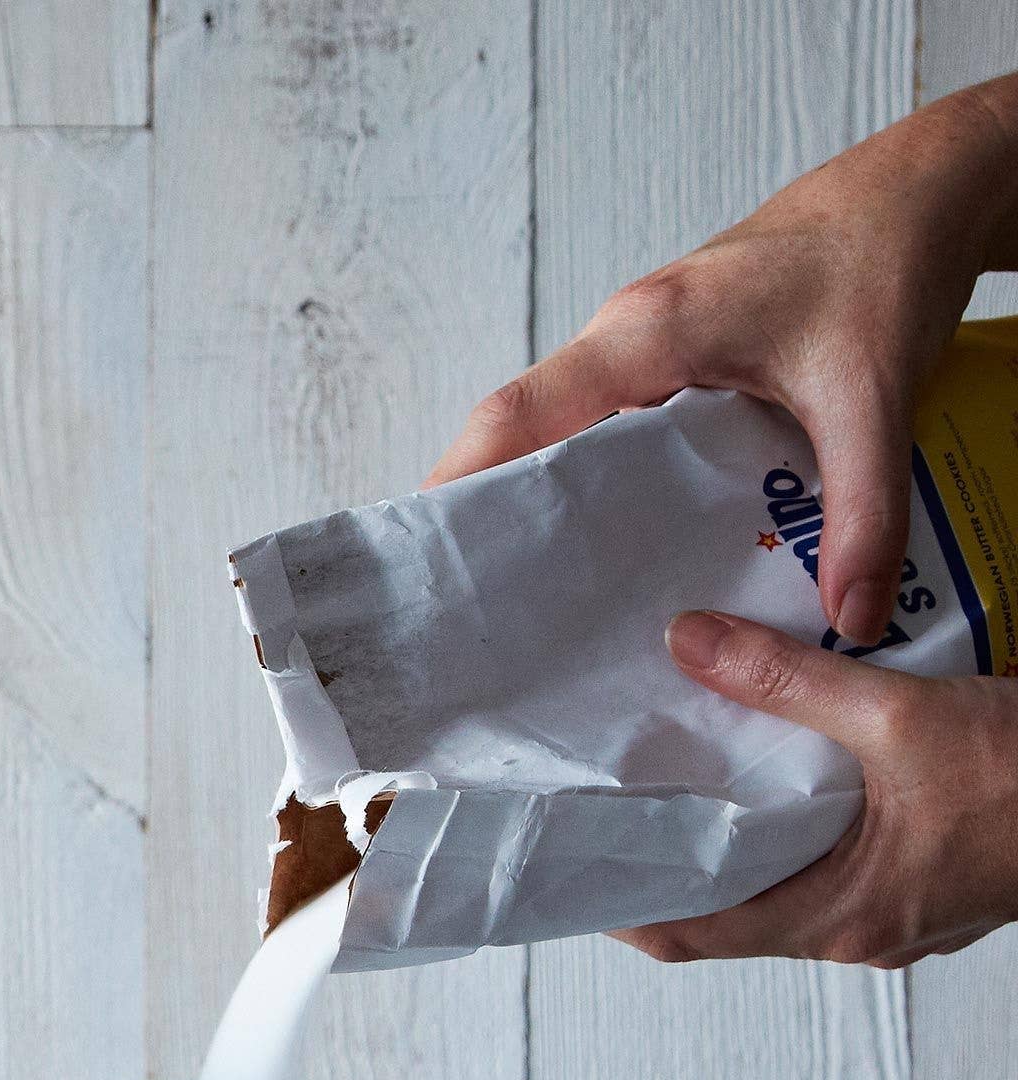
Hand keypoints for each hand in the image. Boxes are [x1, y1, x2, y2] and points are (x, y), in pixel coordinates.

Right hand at [428, 77, 1017, 645]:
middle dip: (481, 509)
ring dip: (532, 496)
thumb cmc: (882, 264)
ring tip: (522, 589)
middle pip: (515, 427)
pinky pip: (596, 420)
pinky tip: (606, 537)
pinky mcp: (664, 356)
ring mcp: (639, 344)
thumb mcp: (878, 398)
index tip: (426, 556)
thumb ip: (865, 514)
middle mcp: (625, 335)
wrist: (918, 192)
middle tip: (469, 601)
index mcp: (649, 333)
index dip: (461, 482)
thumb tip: (850, 623)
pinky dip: (583, 477)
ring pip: (555, 426)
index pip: (519, 414)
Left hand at [614, 613, 1017, 968]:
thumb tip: (687, 643)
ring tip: (680, 778)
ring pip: (786, 887)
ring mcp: (901, 915)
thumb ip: (790, 680)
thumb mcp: (904, 716)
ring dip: (737, 840)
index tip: (569, 860)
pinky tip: (779, 769)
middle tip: (612, 804)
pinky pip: (839, 865)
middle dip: (671, 862)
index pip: (690, 933)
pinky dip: (798, 828)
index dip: (620, 901)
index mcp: (839, 917)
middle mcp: (860, 933)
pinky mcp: (932, 884)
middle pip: (729, 912)